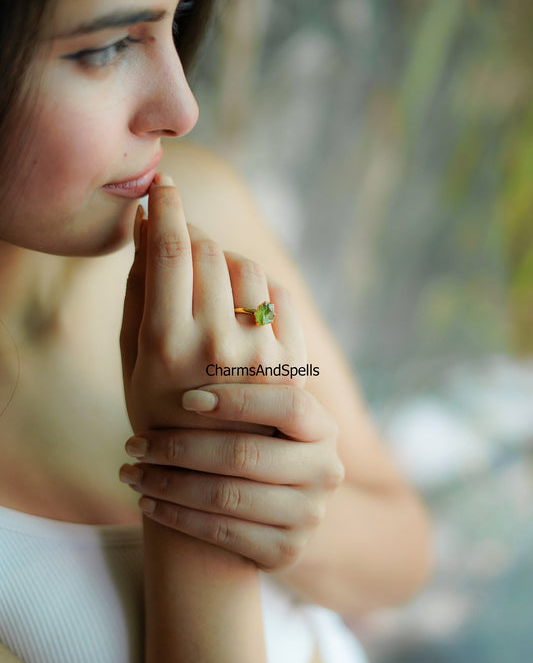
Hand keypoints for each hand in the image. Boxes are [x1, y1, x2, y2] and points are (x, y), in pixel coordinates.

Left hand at [119, 382, 344, 570]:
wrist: (275, 509)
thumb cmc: (251, 440)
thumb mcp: (259, 408)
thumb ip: (240, 366)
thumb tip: (238, 302)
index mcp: (322, 427)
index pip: (287, 405)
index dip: (237, 400)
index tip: (185, 398)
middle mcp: (325, 470)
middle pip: (247, 454)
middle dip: (180, 448)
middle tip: (134, 442)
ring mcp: (309, 515)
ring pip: (228, 496)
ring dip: (169, 484)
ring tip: (130, 472)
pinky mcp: (286, 551)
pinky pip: (222, 534)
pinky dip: (177, 517)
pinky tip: (147, 502)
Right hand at [120, 175, 306, 433]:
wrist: (213, 477)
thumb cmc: (158, 413)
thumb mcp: (133, 357)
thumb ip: (137, 290)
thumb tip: (147, 225)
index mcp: (167, 343)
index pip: (171, 251)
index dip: (167, 207)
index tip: (164, 185)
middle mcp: (217, 344)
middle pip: (209, 252)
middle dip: (191, 236)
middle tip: (180, 244)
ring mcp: (260, 353)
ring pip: (247, 267)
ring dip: (225, 261)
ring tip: (210, 284)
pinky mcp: (290, 362)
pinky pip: (278, 295)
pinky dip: (258, 287)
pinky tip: (241, 305)